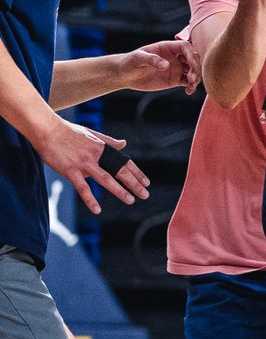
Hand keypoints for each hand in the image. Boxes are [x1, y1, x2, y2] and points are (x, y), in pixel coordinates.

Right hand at [32, 119, 148, 213]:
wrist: (46, 129)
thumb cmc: (68, 131)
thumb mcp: (92, 133)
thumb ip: (108, 141)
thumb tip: (124, 144)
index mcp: (102, 148)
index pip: (124, 162)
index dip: (136, 173)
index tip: (146, 182)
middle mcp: (96, 156)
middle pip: (119, 171)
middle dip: (134, 184)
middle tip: (145, 194)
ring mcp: (84, 164)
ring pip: (106, 179)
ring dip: (119, 191)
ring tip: (130, 200)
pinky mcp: (70, 170)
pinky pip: (82, 188)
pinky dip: (90, 199)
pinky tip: (97, 209)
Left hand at [117, 40, 200, 93]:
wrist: (125, 75)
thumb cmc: (130, 62)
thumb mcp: (138, 59)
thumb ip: (151, 60)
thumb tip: (166, 65)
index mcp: (167, 48)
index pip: (186, 47)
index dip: (191, 55)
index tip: (191, 65)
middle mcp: (175, 57)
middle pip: (193, 59)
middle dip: (196, 68)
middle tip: (191, 79)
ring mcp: (176, 68)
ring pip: (194, 71)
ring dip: (196, 78)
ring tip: (190, 86)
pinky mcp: (175, 80)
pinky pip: (188, 82)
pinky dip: (192, 86)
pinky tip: (188, 91)